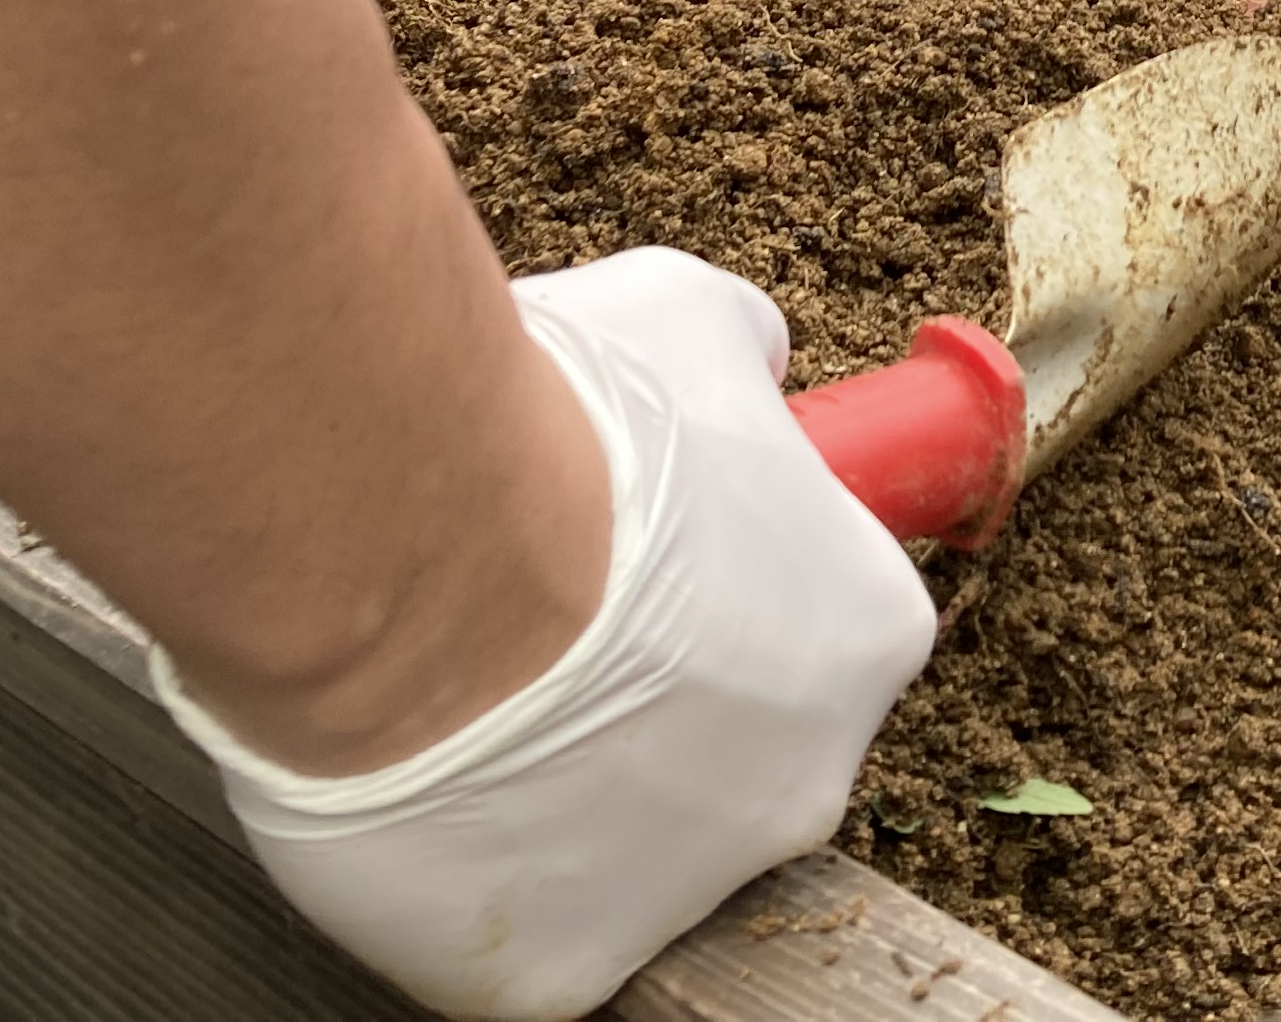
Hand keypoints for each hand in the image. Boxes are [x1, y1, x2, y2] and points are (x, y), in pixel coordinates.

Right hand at [153, 250, 935, 1021]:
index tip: (653, 553)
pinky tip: (415, 773)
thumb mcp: (699, 324)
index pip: (826, 626)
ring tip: (463, 687)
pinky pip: (511, 927)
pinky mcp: (556, 975)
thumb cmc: (568, 431)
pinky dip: (462, 863)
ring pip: (623, 842)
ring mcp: (683, 894)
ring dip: (559, 779)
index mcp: (865, 639)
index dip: (734, 581)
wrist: (420, 551)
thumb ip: (748, 361)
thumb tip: (754, 364)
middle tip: (544, 622)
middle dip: (656, 695)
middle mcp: (804, 786)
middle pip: (739, 749)